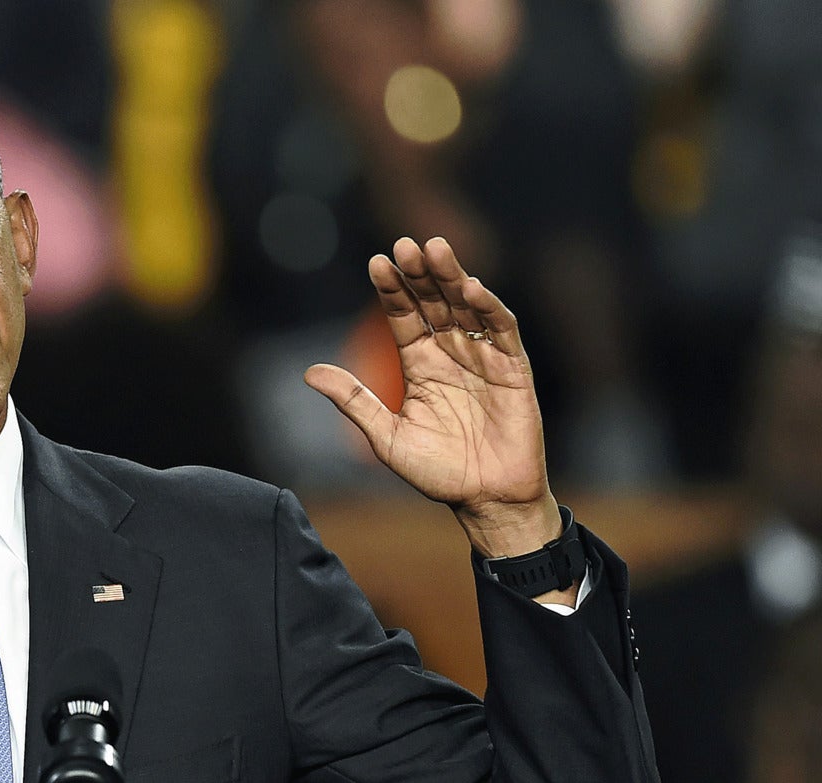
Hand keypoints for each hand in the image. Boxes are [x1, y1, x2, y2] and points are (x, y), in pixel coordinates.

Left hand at [305, 236, 559, 558]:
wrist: (485, 500)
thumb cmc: (437, 472)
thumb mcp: (387, 437)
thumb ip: (355, 401)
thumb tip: (308, 372)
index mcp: (420, 365)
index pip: (403, 317)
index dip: (392, 290)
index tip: (376, 262)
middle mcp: (451, 354)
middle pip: (433, 303)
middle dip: (419, 274)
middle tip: (405, 244)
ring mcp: (483, 358)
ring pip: (466, 307)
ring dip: (451, 278)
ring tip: (435, 250)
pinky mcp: (513, 369)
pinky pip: (501, 330)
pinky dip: (488, 308)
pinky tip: (470, 288)